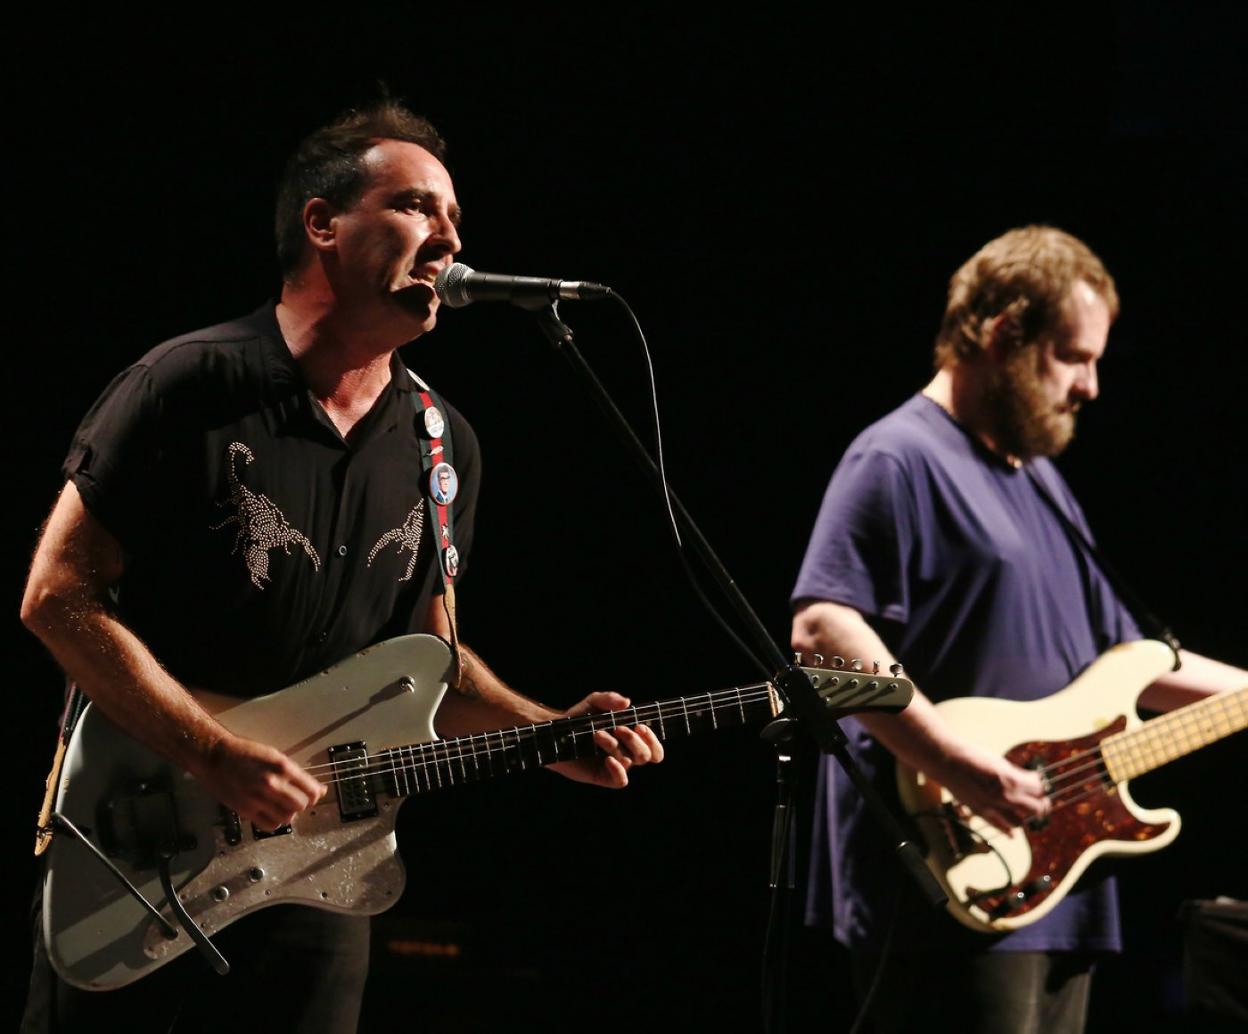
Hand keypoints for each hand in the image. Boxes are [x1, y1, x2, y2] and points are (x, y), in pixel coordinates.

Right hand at [195, 732, 326, 828]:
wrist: (216, 757)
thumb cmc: (244, 753)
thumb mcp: (274, 756)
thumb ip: (295, 773)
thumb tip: (315, 787)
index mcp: (282, 767)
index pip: (311, 790)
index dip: (315, 794)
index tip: (315, 794)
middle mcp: (272, 784)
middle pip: (301, 805)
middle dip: (302, 803)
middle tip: (298, 799)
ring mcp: (258, 798)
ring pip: (287, 817)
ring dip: (288, 813)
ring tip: (283, 805)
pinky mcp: (246, 810)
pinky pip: (269, 825)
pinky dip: (274, 822)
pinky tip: (271, 813)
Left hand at [549, 691, 664, 787]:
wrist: (555, 733)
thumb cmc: (578, 718)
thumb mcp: (593, 703)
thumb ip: (609, 699)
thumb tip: (627, 703)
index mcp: (630, 739)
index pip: (654, 748)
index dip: (653, 740)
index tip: (639, 725)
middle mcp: (626, 754)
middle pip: (647, 755)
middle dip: (635, 740)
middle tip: (617, 728)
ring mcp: (615, 766)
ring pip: (629, 762)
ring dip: (614, 745)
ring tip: (596, 734)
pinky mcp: (602, 776)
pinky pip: (620, 781)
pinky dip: (618, 770)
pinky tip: (607, 759)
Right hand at [929, 739, 1049, 832]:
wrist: (946, 761)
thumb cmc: (970, 756)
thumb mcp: (999, 761)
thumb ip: (1016, 774)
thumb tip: (1030, 780)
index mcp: (1011, 780)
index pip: (1039, 789)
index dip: (1041, 784)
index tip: (1039, 781)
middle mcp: (1005, 797)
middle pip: (1036, 808)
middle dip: (1041, 803)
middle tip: (1040, 798)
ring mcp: (992, 807)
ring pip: (1021, 822)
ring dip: (1024, 816)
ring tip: (1023, 809)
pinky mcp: (981, 812)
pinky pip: (1001, 828)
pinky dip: (1009, 830)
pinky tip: (1012, 830)